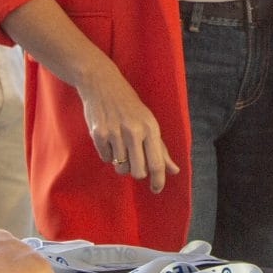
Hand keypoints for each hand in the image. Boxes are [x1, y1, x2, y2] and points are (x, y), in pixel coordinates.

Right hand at [78, 65, 179, 192]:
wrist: (102, 83)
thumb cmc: (129, 104)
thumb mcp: (148, 121)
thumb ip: (160, 148)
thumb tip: (174, 170)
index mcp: (150, 127)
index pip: (157, 163)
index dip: (158, 180)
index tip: (156, 189)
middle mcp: (134, 131)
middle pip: (138, 171)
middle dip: (137, 172)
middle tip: (135, 161)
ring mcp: (115, 133)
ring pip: (121, 168)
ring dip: (122, 163)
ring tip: (121, 146)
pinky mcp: (98, 134)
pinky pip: (106, 158)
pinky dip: (108, 154)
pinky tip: (109, 138)